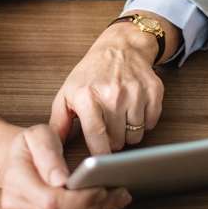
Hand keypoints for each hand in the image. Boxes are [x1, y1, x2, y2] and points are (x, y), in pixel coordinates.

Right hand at [1, 125, 131, 208]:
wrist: (15, 161)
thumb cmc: (29, 146)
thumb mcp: (38, 135)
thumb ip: (49, 154)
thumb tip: (61, 179)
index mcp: (16, 182)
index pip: (53, 201)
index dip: (81, 198)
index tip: (103, 188)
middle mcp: (16, 207)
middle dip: (97, 206)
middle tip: (121, 192)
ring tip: (118, 198)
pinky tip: (102, 207)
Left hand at [50, 13, 172, 153]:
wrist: (120, 47)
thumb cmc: (91, 73)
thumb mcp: (67, 93)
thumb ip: (59, 122)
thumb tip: (54, 147)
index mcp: (88, 95)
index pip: (97, 136)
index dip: (100, 155)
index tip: (99, 161)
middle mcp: (113, 94)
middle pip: (118, 140)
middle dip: (113, 140)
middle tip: (108, 128)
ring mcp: (135, 92)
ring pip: (136, 135)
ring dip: (129, 132)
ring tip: (120, 118)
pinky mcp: (153, 91)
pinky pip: (151, 123)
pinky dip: (144, 122)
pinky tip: (134, 110)